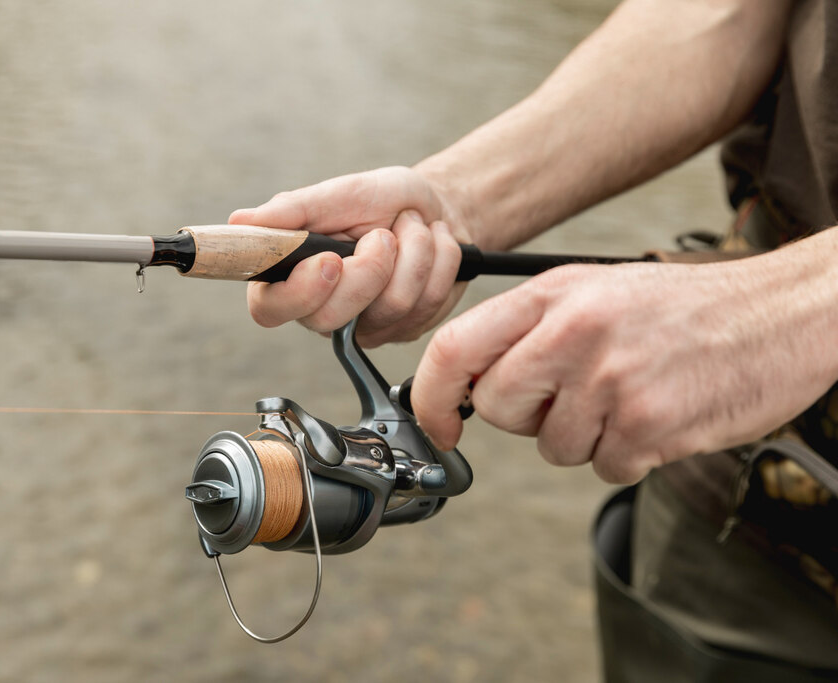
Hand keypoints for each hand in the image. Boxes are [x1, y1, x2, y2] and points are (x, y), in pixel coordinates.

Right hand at [230, 166, 470, 347]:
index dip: (298, 292)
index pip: (270, 308)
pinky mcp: (405, 330)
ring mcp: (365, 326)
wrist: (439, 207)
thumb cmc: (383, 199)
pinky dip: (439, 261)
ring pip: (390, 308)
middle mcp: (324, 308)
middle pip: (332, 317)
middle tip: (383, 234)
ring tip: (412, 227)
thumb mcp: (343, 192)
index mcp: (292, 275)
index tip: (330, 260)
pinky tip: (433, 246)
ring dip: (414, 252)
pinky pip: (427, 305)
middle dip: (370, 268)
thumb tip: (239, 222)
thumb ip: (295, 210)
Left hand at [411, 251, 837, 482]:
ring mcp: (612, 382)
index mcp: (552, 294)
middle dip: (525, 415)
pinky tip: (657, 414)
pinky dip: (627, 453)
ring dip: (585, 434)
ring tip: (629, 393)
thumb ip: (528, 328)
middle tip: (571, 394)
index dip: (429, 394)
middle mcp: (574, 334)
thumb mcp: (594, 289)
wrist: (782, 313)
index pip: (454, 348)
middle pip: (497, 408)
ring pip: (552, 446)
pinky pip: (603, 467)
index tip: (437, 423)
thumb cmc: (682, 306)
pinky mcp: (649, 427)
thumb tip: (467, 382)